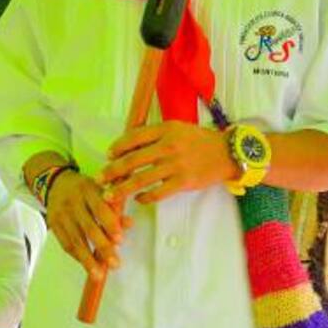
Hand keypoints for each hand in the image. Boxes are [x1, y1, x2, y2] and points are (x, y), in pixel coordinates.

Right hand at [46, 168, 125, 276]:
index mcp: (88, 190)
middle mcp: (73, 202)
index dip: (109, 224)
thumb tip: (129, 224)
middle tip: (114, 263)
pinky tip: (87, 266)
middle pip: (88, 228)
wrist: (56, 183)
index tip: (120, 239)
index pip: (99, 208)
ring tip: (98, 274)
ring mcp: (61, 214)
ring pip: (75, 240)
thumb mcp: (100, 190)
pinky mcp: (53, 224)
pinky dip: (77, 257)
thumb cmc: (84, 189)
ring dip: (88, 259)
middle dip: (102, 247)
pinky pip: (65, 244)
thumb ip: (115, 207)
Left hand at [100, 121, 235, 204]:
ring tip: (110, 195)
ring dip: (123, 188)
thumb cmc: (199, 140)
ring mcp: (176, 165)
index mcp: (166, 129)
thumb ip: (155, 135)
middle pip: (133, 160)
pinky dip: (145, 197)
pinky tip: (139, 199)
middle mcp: (169, 146)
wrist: (227, 152)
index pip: (134, 137)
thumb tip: (128, 146)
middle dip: (112, 171)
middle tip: (100, 179)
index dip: (118, 147)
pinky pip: (158, 192)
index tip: (108, 155)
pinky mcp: (184, 182)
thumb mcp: (177, 128)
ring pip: (142, 179)